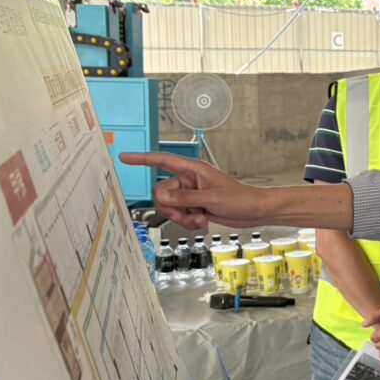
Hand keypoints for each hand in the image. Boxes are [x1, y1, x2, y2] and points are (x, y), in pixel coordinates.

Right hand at [119, 152, 268, 228]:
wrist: (254, 211)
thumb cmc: (240, 198)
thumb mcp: (211, 198)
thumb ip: (185, 198)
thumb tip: (163, 198)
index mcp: (192, 170)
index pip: (162, 161)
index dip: (143, 159)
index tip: (125, 157)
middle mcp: (188, 181)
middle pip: (161, 193)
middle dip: (172, 207)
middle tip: (189, 212)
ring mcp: (190, 195)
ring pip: (169, 207)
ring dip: (182, 217)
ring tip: (200, 218)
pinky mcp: (194, 207)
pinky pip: (179, 216)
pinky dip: (188, 222)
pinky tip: (202, 221)